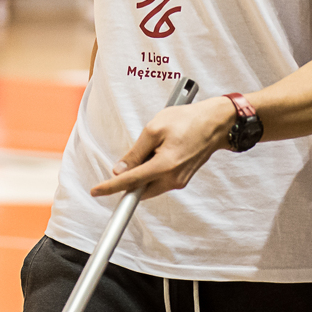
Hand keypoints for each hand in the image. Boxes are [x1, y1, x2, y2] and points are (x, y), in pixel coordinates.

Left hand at [90, 97, 234, 200]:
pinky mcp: (183, 178)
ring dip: (143, 172)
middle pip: (140, 188)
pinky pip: (161, 180)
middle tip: (131, 157)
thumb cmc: (187, 120)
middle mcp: (173, 179)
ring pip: (150, 185)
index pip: (130, 181)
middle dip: (130, 178)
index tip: (95, 191)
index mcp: (164, 166)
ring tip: (154, 146)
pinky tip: (161, 151)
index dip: (110, 187)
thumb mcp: (154, 129)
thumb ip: (135, 152)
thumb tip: (119, 170)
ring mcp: (180, 180)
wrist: (216, 123)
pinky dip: (153, 171)